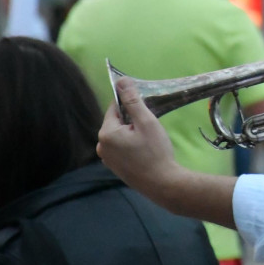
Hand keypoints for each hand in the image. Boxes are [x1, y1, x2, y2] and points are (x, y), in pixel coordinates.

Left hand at [97, 78, 183, 206]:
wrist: (162, 184)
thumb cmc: (155, 152)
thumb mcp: (147, 122)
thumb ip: (133, 101)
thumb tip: (122, 81)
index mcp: (106, 133)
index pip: (114, 108)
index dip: (130, 105)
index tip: (145, 109)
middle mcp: (101, 146)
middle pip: (116, 122)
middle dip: (132, 120)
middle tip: (150, 126)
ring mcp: (107, 159)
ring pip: (119, 136)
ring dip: (132, 133)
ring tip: (149, 140)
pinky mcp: (115, 168)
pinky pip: (121, 148)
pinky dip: (131, 145)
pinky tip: (145, 151)